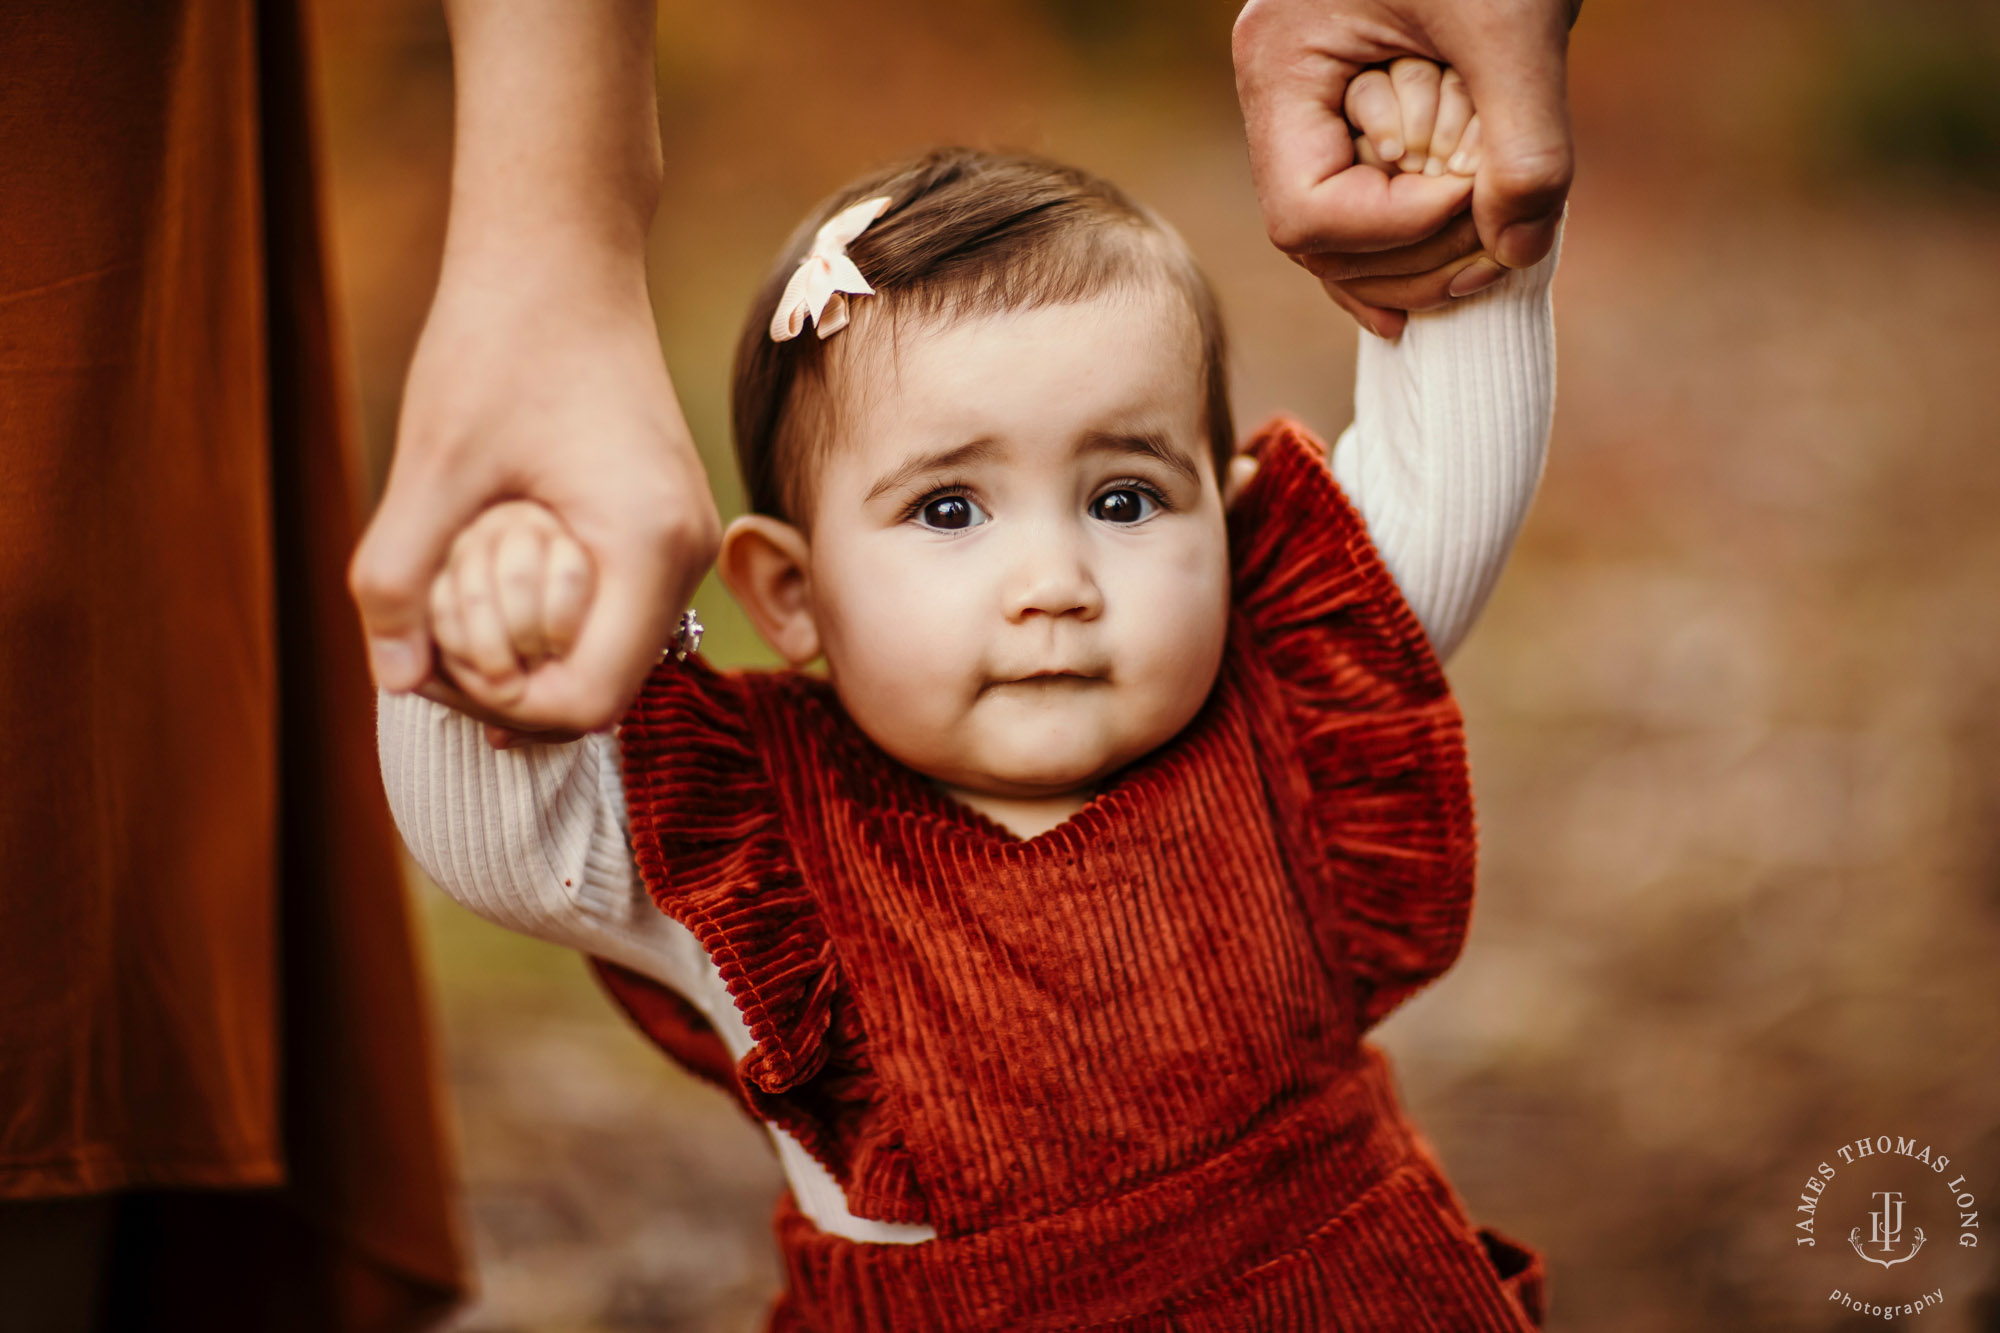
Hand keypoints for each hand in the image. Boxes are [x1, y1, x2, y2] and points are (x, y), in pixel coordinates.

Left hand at [350, 259, 720, 737]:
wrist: (562, 252)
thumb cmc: (499, 340)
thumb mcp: (433, 463)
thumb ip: (403, 578)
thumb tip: (394, 683)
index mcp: (646, 546)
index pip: (588, 702)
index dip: (501, 709)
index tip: (428, 667)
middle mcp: (686, 554)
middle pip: (602, 689)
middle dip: (507, 689)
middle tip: (424, 647)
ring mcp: (683, 540)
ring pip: (606, 651)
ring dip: (525, 653)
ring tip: (449, 613)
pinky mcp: (663, 522)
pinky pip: (611, 608)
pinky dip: (547, 617)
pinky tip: (484, 587)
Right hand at [1234, 0, 1579, 336]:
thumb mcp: (1513, 22)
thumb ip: (1527, 142)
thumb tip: (1518, 251)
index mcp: (1283, 63)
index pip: (1306, 214)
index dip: (1394, 232)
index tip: (1478, 198)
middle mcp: (1283, 94)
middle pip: (1318, 244)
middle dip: (1412, 264)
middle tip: (1501, 247)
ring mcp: (1315, 108)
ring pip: (1341, 242)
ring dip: (1421, 264)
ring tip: (1499, 249)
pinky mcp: (1359, 114)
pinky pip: (1368, 210)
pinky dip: (1416, 248)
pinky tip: (1456, 274)